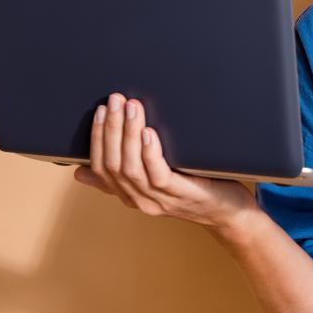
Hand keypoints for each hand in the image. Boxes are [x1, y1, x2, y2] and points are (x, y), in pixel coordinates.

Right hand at [74, 92, 259, 232]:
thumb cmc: (194, 187)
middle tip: (115, 100)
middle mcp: (140, 199)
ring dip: (128, 134)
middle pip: (113, 164)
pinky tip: (149, 133)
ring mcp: (160, 200)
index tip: (101, 111)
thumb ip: (127, 172)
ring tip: (132, 107)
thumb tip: (83, 169)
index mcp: (130, 194)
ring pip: (132, 168)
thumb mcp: (156, 179)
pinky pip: (158, 175)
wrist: (228, 211)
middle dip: (110, 129)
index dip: (97, 138)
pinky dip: (150, 153)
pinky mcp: (181, 195)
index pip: (101, 168)